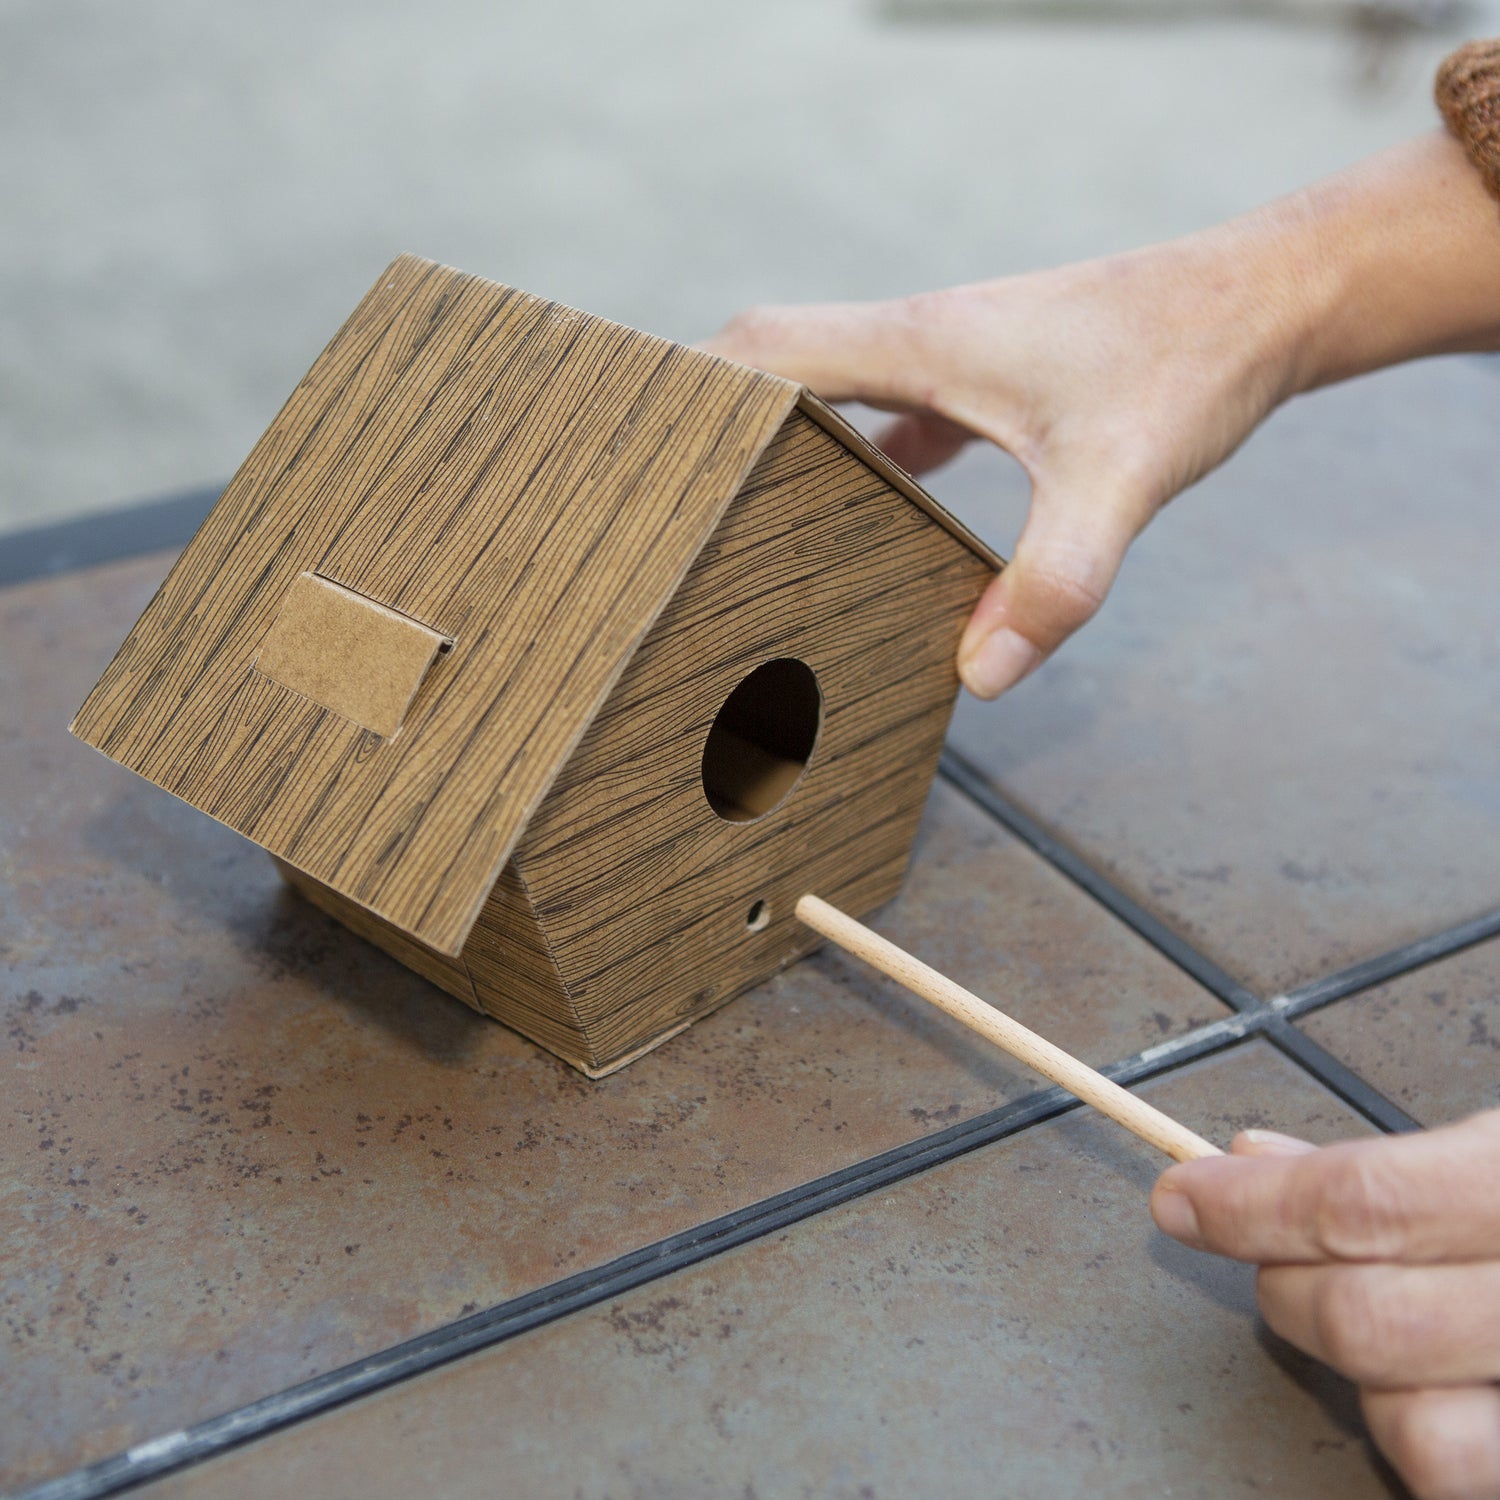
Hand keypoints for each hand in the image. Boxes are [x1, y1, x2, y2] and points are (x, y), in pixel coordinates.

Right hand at [702, 221, 1305, 697]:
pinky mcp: (982, 379)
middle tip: (666, 501)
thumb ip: (1052, 582)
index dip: (690, 393)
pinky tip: (861, 517)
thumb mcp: (1120, 483)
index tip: (640, 449)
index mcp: (919, 342)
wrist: (1262, 305)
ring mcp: (949, 356)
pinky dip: (859, 460)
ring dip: (784, 441)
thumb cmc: (1189, 365)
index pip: (764, 348)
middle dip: (715, 425)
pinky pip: (889, 416)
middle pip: (776, 365)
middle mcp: (919, 339)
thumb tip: (977, 678)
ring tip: (734, 513)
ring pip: (831, 391)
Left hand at [1153, 1110, 1499, 1499]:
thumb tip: (1249, 1160)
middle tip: (1268, 1247)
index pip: (1366, 1203)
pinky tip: (1446, 1387)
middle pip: (1370, 1320)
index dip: (1252, 1204)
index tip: (1183, 1196)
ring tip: (1381, 1325)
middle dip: (1284, 1283)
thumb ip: (1393, 1162)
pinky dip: (1432, 1442)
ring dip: (1365, 1382)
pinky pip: (1472, 1484)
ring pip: (1418, 1436)